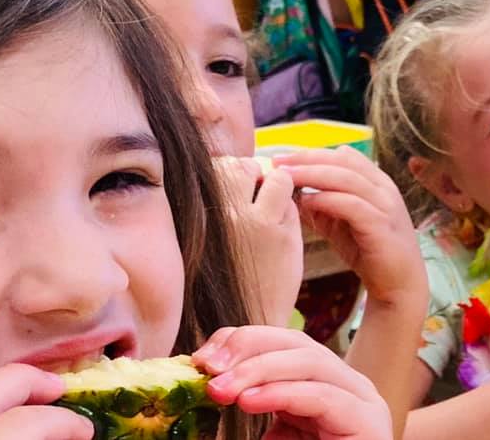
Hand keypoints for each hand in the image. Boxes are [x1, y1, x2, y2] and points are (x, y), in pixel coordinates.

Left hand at [193, 325, 392, 439]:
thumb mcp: (270, 437)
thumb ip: (247, 404)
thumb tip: (201, 381)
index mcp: (319, 381)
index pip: (278, 341)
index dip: (238, 341)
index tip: (200, 358)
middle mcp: (344, 383)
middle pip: (294, 342)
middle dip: (246, 348)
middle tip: (206, 367)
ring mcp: (360, 399)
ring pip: (309, 361)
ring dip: (257, 370)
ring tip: (220, 389)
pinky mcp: (367, 422)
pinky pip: (323, 396)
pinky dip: (282, 394)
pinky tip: (249, 402)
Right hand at [215, 156, 303, 326]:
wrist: (238, 323)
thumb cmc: (221, 277)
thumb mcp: (205, 234)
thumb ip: (219, 201)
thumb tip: (245, 166)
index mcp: (196, 213)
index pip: (218, 166)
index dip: (232, 174)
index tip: (236, 192)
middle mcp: (222, 214)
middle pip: (244, 166)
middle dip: (254, 175)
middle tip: (256, 199)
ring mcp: (255, 225)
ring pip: (277, 178)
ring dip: (278, 189)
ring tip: (270, 215)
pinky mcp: (283, 239)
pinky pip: (292, 205)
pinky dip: (289, 213)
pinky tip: (279, 236)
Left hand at [274, 146, 426, 306]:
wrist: (399, 285)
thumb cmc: (369, 251)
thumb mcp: (340, 223)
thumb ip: (323, 206)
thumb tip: (293, 192)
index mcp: (376, 182)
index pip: (343, 156)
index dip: (311, 153)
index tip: (282, 158)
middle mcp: (383, 188)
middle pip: (343, 161)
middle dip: (307, 158)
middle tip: (278, 162)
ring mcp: (386, 205)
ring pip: (346, 178)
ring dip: (312, 174)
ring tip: (286, 177)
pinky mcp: (382, 225)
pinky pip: (352, 205)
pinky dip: (327, 199)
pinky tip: (306, 201)